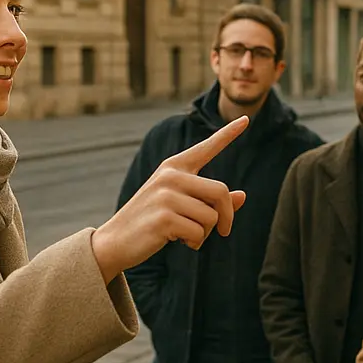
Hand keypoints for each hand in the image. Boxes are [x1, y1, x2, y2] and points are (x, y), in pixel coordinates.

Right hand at [91, 117, 248, 283]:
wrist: (115, 241)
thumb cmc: (152, 222)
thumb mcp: (181, 206)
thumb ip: (210, 200)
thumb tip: (242, 196)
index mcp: (174, 167)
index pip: (206, 148)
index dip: (228, 134)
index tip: (246, 120)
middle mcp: (171, 175)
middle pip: (220, 192)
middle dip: (226, 216)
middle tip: (224, 232)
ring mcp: (165, 195)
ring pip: (211, 217)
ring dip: (204, 234)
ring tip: (184, 235)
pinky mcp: (164, 217)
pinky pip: (198, 232)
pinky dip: (194, 242)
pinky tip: (176, 240)